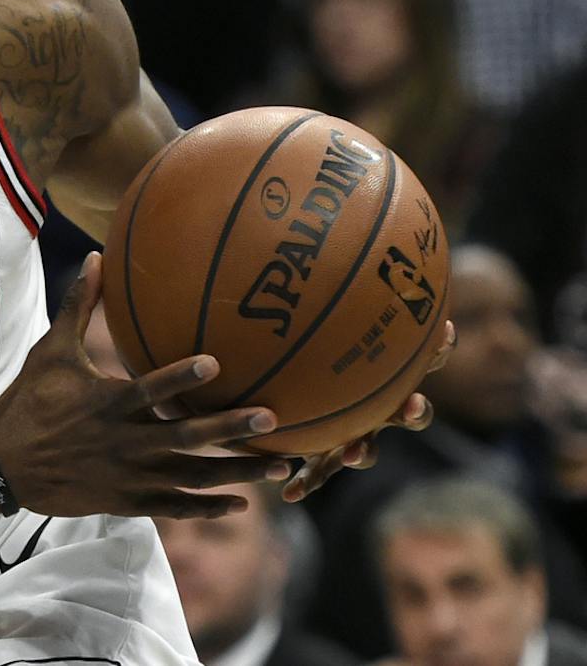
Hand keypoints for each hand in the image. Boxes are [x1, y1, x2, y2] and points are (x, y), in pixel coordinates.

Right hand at [0, 253, 288, 519]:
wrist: (4, 462)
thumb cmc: (30, 398)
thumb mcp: (52, 349)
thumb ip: (80, 305)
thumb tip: (96, 256)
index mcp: (106, 403)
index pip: (148, 389)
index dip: (180, 378)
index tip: (217, 365)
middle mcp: (124, 441)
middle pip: (184, 437)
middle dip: (229, 428)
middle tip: (270, 418)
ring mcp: (128, 475)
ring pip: (191, 476)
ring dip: (236, 473)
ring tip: (279, 467)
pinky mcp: (126, 501)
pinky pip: (174, 508)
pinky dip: (208, 508)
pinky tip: (240, 503)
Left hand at [282, 318, 454, 501]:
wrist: (292, 404)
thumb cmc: (310, 361)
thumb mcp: (312, 333)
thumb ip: (319, 306)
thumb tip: (302, 239)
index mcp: (383, 380)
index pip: (420, 359)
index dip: (438, 348)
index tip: (446, 331)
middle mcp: (377, 408)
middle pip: (410, 411)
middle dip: (415, 408)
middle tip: (414, 405)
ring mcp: (356, 433)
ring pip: (369, 447)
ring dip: (365, 450)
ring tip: (356, 453)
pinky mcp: (326, 454)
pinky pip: (319, 470)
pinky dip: (306, 481)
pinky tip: (287, 495)